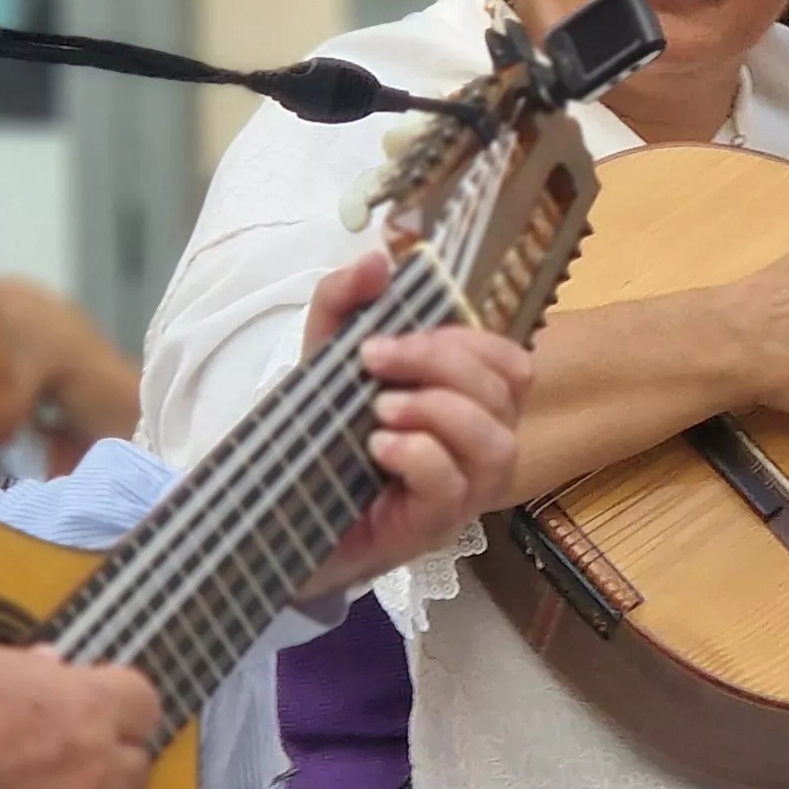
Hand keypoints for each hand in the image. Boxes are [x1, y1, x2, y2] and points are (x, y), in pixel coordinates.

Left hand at [291, 251, 535, 597]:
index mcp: (468, 403)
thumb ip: (345, 302)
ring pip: (495, 442)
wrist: (278, 518)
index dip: (464, 339)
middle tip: (372, 358)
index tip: (391, 335)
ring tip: (381, 408)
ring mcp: (462, 493)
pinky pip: (451, 487)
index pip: (510, 362)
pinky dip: (417, 455)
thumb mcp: (325, 358)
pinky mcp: (431, 528)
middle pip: (506, 391)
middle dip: (439, 361)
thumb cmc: (321, 438)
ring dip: (438, 410)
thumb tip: (379, 259)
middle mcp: (478, 447)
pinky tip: (377, 448)